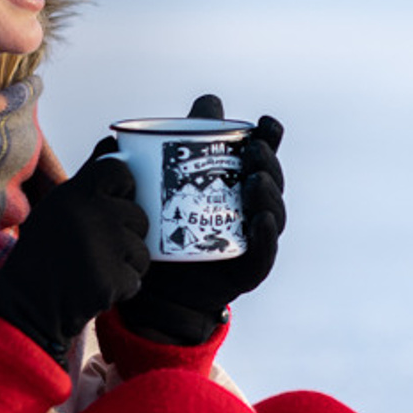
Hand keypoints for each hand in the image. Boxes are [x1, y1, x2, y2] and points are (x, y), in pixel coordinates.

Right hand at [0, 140, 150, 361]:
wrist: (27, 305)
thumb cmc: (44, 253)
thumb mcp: (57, 207)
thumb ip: (88, 177)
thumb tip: (113, 141)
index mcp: (74, 194)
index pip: (119, 171)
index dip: (124, 187)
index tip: (112, 203)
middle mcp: (91, 216)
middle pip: (138, 215)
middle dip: (126, 233)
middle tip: (97, 247)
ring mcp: (103, 249)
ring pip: (142, 249)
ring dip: (126, 262)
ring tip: (96, 268)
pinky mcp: (111, 281)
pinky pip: (136, 278)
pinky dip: (122, 286)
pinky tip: (96, 287)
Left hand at [118, 94, 285, 343]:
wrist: (156, 288)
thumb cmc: (162, 231)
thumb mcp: (157, 192)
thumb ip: (154, 159)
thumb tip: (139, 125)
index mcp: (236, 182)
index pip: (259, 155)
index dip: (269, 138)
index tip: (265, 124)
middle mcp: (251, 208)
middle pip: (271, 180)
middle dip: (267, 162)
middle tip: (253, 151)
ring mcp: (253, 238)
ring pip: (272, 212)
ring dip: (269, 193)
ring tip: (255, 180)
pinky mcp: (249, 268)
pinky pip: (264, 252)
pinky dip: (266, 235)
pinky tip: (261, 220)